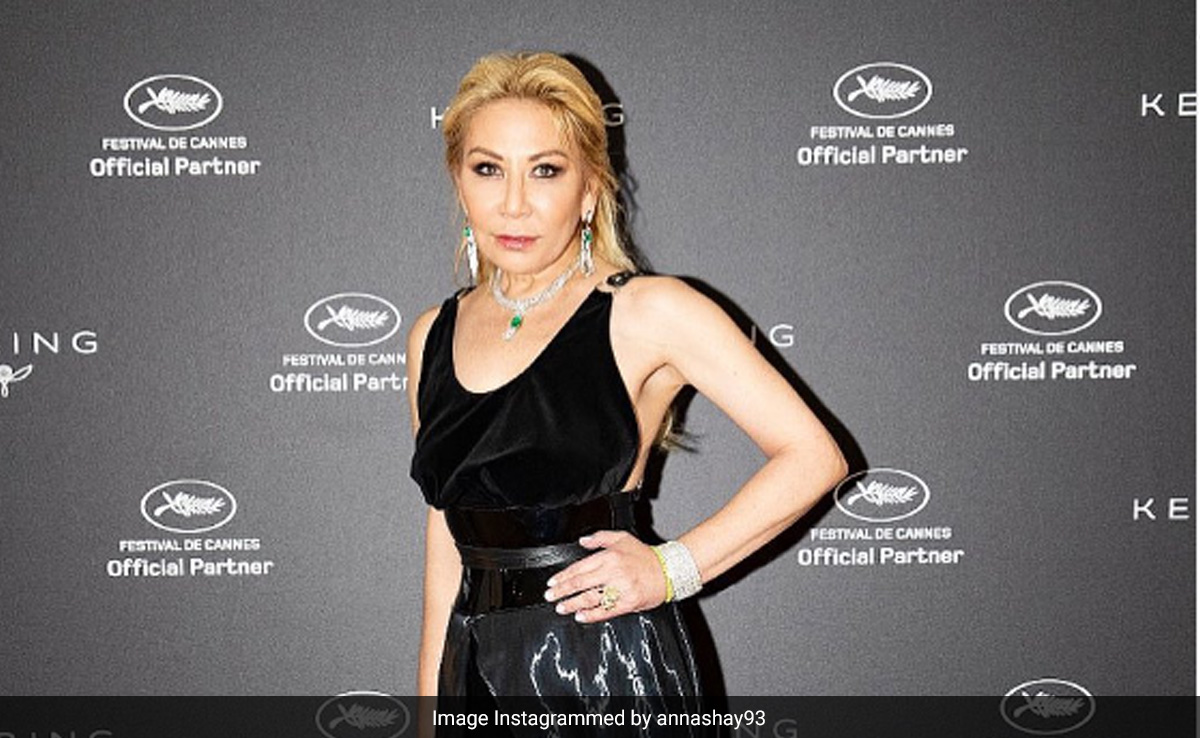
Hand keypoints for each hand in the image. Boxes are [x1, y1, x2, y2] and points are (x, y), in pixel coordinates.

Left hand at [544, 530, 667, 622]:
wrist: (668, 570)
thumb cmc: (645, 556)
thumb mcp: (622, 538)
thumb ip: (600, 537)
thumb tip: (583, 540)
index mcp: (610, 556)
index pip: (580, 567)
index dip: (564, 576)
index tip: (553, 582)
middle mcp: (614, 572)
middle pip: (582, 583)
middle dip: (563, 590)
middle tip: (550, 596)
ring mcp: (621, 588)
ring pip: (591, 597)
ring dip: (573, 604)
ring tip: (561, 607)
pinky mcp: (628, 602)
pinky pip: (606, 610)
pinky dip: (592, 614)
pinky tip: (581, 616)